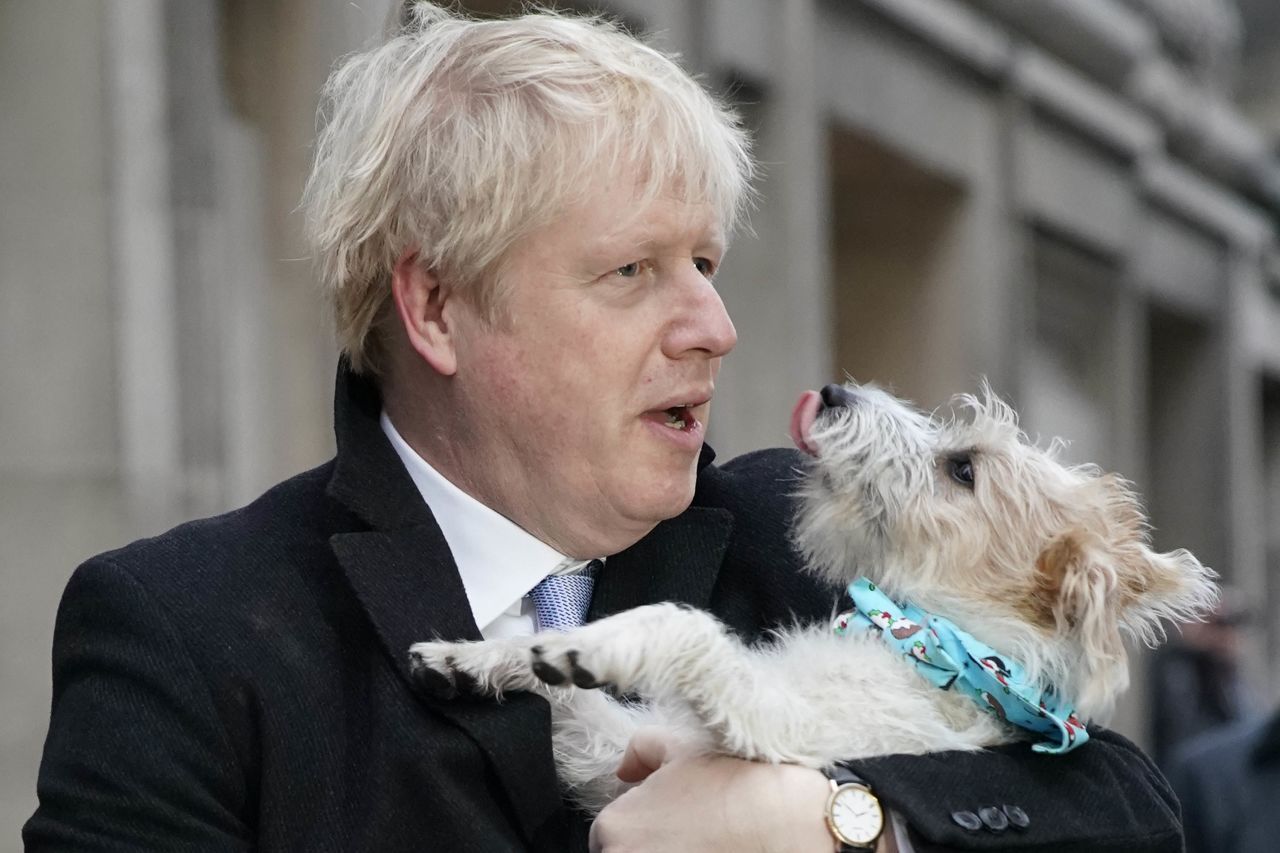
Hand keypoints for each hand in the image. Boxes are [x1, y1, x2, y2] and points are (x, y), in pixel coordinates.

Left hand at [589, 727, 834, 851]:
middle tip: (691, 839)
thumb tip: (623, 770)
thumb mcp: (683, 748)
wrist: (785, 821)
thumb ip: (642, 750)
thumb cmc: (734, 786)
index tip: (674, 827)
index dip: (644, 830)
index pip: (610, 836)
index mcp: (615, 827)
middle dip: (651, 847)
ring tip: (705, 847)